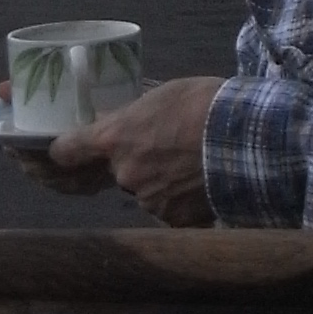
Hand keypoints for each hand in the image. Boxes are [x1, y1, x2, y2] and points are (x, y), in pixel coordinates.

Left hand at [49, 76, 225, 227]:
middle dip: (137, 162)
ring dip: (163, 182)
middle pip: (118, 171)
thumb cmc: (206, 104)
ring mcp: (149, 200)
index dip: (65, 151)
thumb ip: (134, 113)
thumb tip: (119, 118)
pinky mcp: (175, 220)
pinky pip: (172, 211)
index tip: (66, 151)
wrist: (247, 138)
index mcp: (114, 138)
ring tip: (194, 164)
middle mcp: (124, 173)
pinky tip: (204, 183)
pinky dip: (184, 201)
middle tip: (167, 148)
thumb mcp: (163, 93)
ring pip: (147, 192)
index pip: (66, 150)